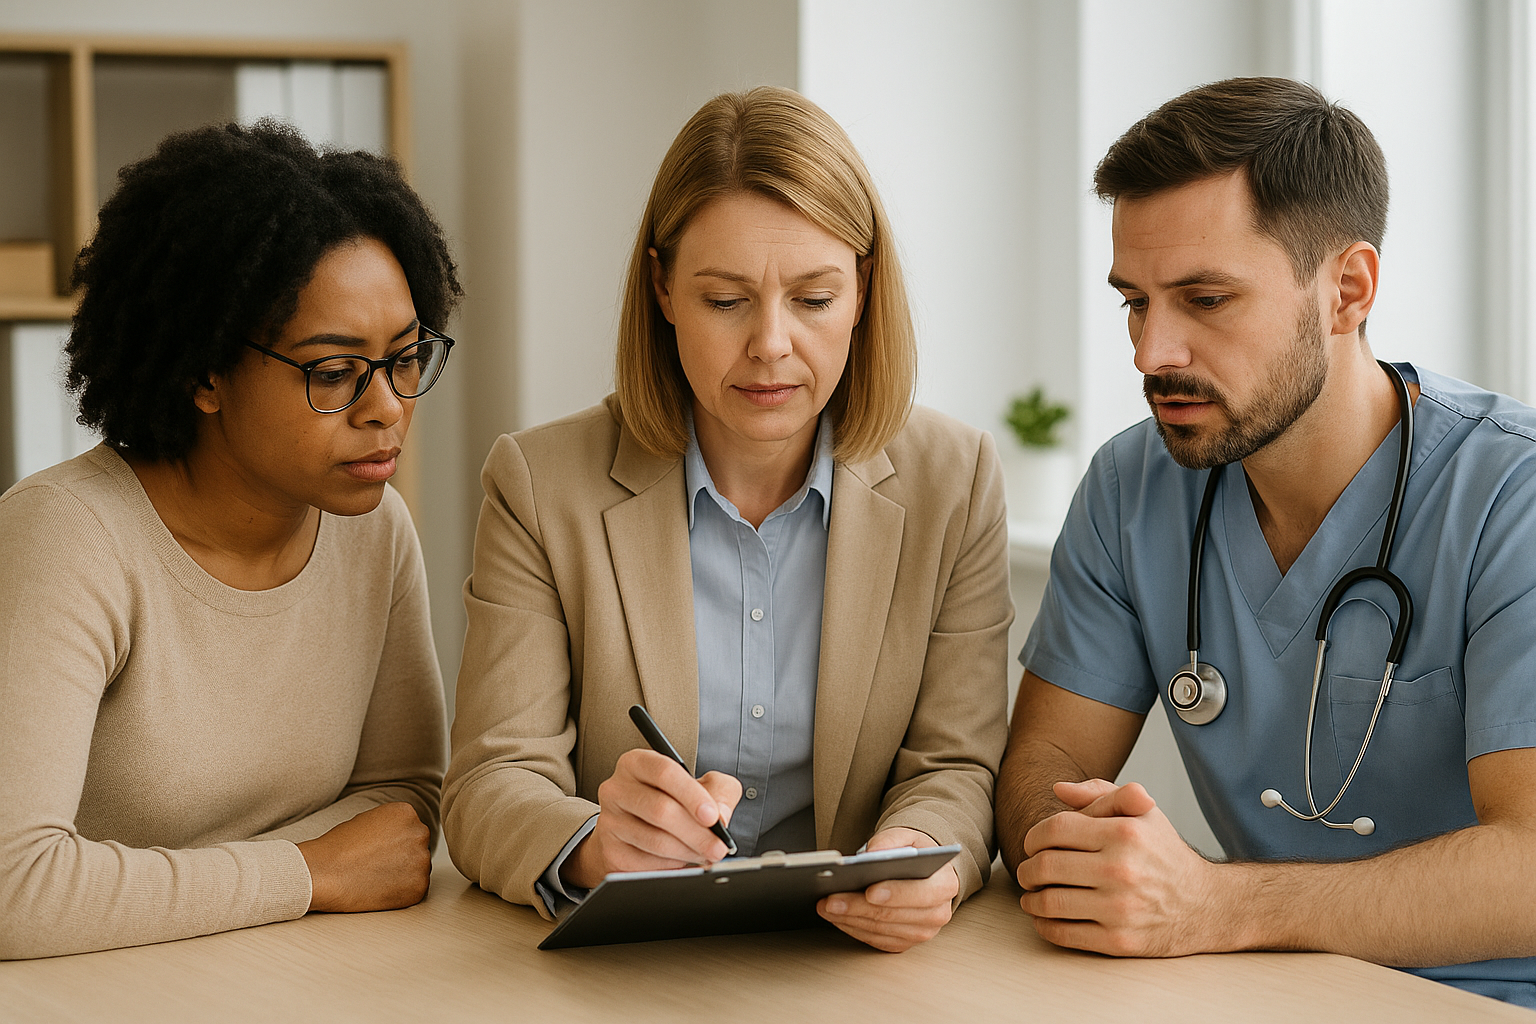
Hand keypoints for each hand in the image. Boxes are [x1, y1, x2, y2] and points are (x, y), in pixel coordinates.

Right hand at [297, 802, 430, 912]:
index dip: (393, 843)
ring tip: (374, 877)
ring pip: (417, 868)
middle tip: (376, 866)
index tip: (376, 851)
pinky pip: (416, 889)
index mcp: (407, 813)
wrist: (322, 873)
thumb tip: (404, 837)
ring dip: (403, 875)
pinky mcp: (419, 886)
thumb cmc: (337, 847)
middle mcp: (420, 833)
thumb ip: (392, 826)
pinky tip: (379, 890)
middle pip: (417, 847)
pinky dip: (401, 893)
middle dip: (402, 857)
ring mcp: (422, 860)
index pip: (410, 829)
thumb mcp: (369, 820)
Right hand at [562, 749, 740, 888]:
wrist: (635, 829)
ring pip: (656, 841)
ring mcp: (610, 821)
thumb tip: (721, 816)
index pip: (664, 772)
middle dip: (696, 832)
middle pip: (660, 809)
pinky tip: (684, 860)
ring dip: (688, 852)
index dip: (691, 795)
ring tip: (706, 854)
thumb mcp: (700, 786)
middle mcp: (617, 789)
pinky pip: (647, 863)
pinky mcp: (611, 851)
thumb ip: (719, 792)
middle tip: (718, 846)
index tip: (712, 816)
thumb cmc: (671, 801)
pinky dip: (673, 865)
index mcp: (637, 763)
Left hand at [817, 827, 959, 951]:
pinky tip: (837, 917)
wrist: (923, 870)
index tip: (869, 891)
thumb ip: (890, 841)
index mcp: (944, 885)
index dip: (894, 894)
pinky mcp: (904, 943)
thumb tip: (872, 854)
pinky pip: (876, 940)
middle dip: (858, 907)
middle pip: (893, 915)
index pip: (920, 893)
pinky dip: (853, 928)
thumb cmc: (914, 853)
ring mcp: (922, 932)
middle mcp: (937, 913)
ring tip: (826, 906)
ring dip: (850, 920)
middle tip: (831, 899)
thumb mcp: (906, 836)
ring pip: (881, 930)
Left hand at [1016, 779, 1222, 956]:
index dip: (1033, 837)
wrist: (1205, 905)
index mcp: (1124, 832)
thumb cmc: (1165, 853)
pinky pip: (1064, 933)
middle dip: (1026, 870)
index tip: (1032, 845)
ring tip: (1032, 895)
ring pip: (1049, 902)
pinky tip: (1045, 917)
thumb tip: (1057, 788)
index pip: (1055, 829)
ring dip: (1031, 899)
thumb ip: (1100, 793)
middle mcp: (1121, 869)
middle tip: (1027, 872)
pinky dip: (1044, 925)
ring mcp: (1120, 908)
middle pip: (1045, 866)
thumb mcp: (1143, 813)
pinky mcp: (1119, 940)